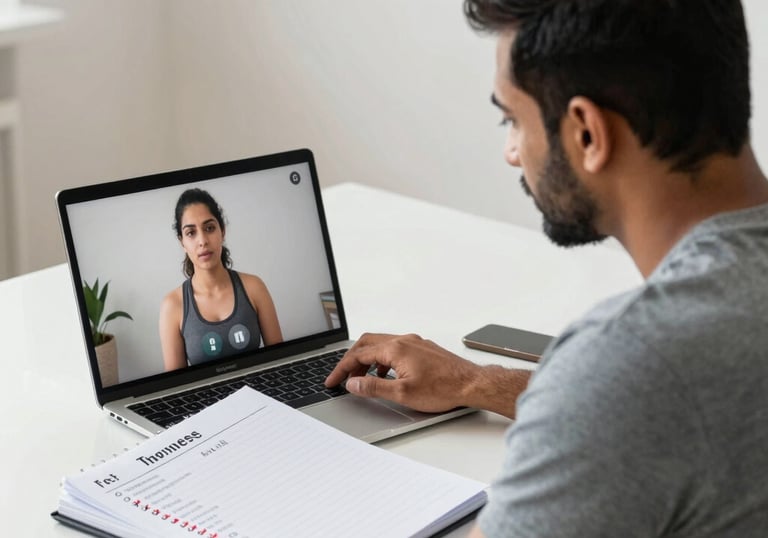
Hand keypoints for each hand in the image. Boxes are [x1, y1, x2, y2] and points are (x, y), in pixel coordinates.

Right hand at [324, 332, 483, 412]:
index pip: (358, 354)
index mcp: (396, 348)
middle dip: (351, 360)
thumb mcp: (402, 393)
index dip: (342, 369)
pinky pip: (395, 349)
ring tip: (362, 379)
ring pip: (381, 345)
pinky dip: (383, 360)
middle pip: (367, 343)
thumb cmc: (443, 388)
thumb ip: (373, 388)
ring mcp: (415, 343)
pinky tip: (386, 375)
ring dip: (367, 360)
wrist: (471, 384)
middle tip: (343, 377)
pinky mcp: (423, 349)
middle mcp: (404, 340)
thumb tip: (353, 384)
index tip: (334, 381)